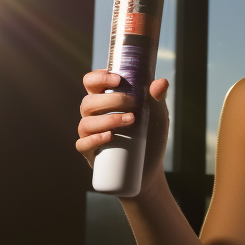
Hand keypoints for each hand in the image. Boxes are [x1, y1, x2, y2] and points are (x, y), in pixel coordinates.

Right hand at [77, 70, 170, 190]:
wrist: (151, 166)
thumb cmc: (150, 135)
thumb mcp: (157, 114)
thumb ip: (157, 97)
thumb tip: (161, 83)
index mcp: (105, 100)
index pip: (91, 83)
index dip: (98, 78)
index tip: (117, 79)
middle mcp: (94, 116)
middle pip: (88, 102)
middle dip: (111, 101)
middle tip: (133, 104)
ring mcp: (91, 135)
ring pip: (85, 123)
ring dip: (108, 119)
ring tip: (131, 120)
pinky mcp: (91, 154)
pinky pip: (82, 145)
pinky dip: (93, 140)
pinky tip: (109, 137)